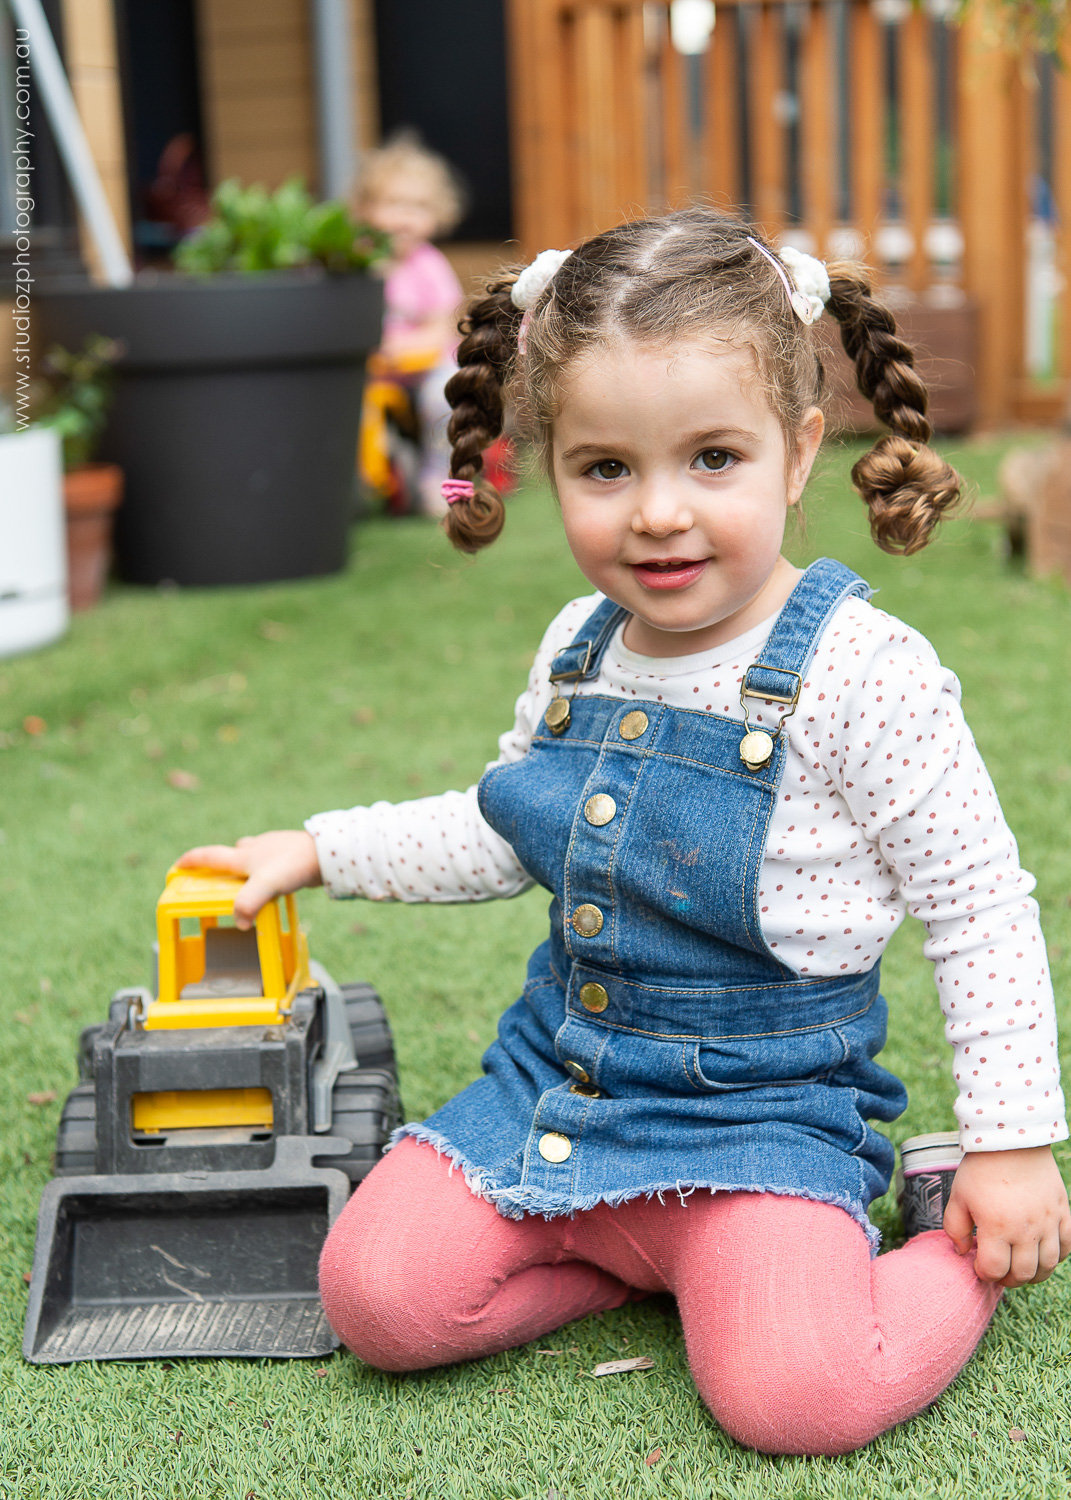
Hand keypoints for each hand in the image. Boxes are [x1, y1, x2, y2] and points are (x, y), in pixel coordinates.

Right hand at [176, 831, 321, 928]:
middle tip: (215, 881)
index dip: (190, 862)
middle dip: (220, 867)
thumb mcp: (266, 885)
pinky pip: (271, 863)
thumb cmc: (296, 863)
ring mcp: (273, 850)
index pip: (208, 856)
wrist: (327, 851)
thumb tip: (240, 922)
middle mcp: (255, 849)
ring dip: (245, 868)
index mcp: (243, 855)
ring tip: (247, 886)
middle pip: (230, 855)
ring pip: (251, 856)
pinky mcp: (289, 855)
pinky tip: (275, 882)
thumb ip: (249, 903)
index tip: (177, 867)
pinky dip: (266, 872)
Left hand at [944, 1145, 1070, 1286]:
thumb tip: (963, 1252)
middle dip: (1007, 1279)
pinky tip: (1040, 1252)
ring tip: (1019, 1265)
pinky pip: (1067, 1247)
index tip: (979, 1265)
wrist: (1011, 1139)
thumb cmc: (981, 1168)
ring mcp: (1048, 1222)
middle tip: (999, 1270)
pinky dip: (1055, 1256)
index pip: (994, 1270)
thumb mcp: (958, 1196)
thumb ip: (955, 1228)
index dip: (984, 1274)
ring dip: (1033, 1273)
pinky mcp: (1062, 1212)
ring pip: (1047, 1266)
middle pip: (1023, 1274)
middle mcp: (1026, 1229)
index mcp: (996, 1226)